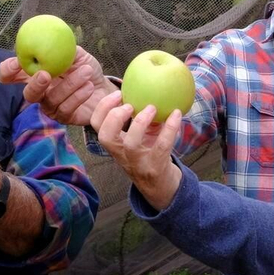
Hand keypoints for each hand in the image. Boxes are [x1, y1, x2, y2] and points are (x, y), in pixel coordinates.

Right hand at [0, 46, 116, 127]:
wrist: (105, 88)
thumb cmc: (87, 69)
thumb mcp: (77, 54)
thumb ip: (63, 48)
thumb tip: (50, 40)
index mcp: (36, 73)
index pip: (12, 75)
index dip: (8, 71)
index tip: (16, 64)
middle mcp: (40, 92)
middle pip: (28, 94)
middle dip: (34, 85)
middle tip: (46, 74)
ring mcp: (51, 106)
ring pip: (51, 100)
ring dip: (69, 84)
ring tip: (86, 71)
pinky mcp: (64, 117)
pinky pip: (66, 108)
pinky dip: (78, 95)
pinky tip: (89, 86)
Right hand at [90, 90, 182, 210]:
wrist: (161, 186)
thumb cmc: (149, 154)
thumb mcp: (140, 136)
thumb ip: (140, 116)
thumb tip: (149, 88)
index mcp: (115, 143)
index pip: (96, 125)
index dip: (102, 108)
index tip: (117, 94)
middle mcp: (122, 154)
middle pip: (105, 136)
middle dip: (114, 117)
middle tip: (128, 104)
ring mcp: (138, 162)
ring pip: (130, 144)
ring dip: (140, 123)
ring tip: (152, 108)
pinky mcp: (155, 167)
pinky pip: (161, 146)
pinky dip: (170, 129)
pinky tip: (176, 114)